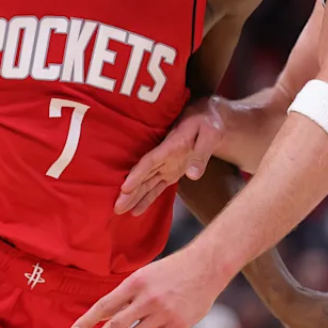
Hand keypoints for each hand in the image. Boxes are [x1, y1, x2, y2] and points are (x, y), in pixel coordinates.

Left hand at [71, 247, 227, 327]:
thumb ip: (128, 295)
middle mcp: (147, 299)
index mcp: (135, 282)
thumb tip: (109, 314)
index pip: (104, 306)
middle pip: (115, 327)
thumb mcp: (146, 275)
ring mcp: (163, 313)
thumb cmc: (173, 269)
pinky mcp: (178, 325)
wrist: (207, 266)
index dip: (86, 321)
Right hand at [115, 96, 224, 214]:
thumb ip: (201, 155)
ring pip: (146, 183)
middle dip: (130, 191)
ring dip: (134, 196)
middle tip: (116, 207)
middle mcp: (164, 157)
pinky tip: (136, 210)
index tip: (125, 187)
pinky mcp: (170, 172)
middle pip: (143, 175)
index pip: (150, 161)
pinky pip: (156, 187)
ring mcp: (166, 165)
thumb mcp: (210, 135)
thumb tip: (193, 176)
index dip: (137, 174)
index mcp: (171, 146)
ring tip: (120, 210)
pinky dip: (147, 198)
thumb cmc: (208, 123)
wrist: (206, 117)